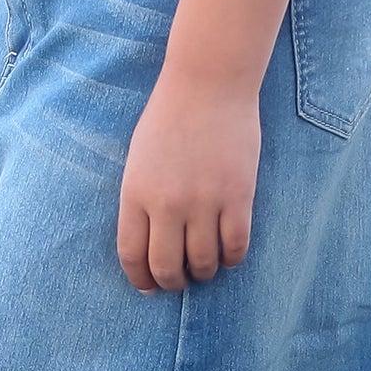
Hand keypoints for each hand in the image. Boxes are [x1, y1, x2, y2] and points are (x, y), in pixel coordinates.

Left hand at [116, 70, 259, 291]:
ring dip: (205, 272)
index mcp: (135, 193)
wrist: (208, 84)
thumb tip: (150, 244)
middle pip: (167, 266)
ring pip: (204, 262)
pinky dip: (232, 258)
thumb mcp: (138, 159)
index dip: (141, 279)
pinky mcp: (238, 196)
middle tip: (181, 280)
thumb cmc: (169, 118)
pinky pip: (236, 246)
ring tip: (206, 267)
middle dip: (173, 282)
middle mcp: (167, 203)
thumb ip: (141, 200)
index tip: (149, 286)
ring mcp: (204, 201)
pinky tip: (229, 254)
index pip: (132, 254)